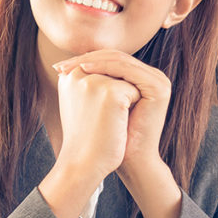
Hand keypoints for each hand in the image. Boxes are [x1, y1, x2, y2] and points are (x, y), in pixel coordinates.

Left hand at [55, 50, 181, 217]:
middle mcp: (153, 76)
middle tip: (61, 65)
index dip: (84, 60)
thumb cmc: (110, 137)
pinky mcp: (158, 88)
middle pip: (114, 57)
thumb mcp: (97, 104)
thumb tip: (61, 66)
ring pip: (119, 60)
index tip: (59, 67)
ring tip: (70, 66)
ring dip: (92, 60)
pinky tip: (86, 70)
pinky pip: (127, 70)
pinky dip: (105, 67)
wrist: (131, 160)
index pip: (110, 60)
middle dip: (85, 59)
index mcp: (141, 78)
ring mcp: (158, 81)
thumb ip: (90, 83)